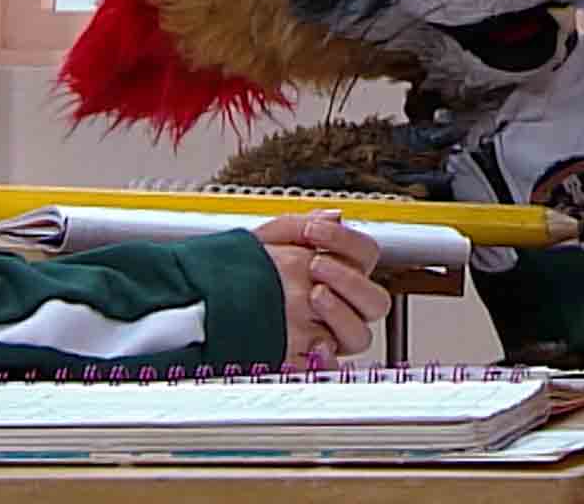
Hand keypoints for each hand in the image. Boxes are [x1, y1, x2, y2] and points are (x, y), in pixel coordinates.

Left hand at [254, 210, 392, 366]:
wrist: (208, 301)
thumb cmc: (239, 272)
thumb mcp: (266, 240)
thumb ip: (299, 226)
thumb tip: (334, 216)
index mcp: (338, 274)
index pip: (366, 255)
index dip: (347, 240)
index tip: (315, 231)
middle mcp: (341, 307)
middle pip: (375, 300)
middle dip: (348, 279)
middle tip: (316, 265)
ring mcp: (329, 336)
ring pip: (360, 334)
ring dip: (340, 311)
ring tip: (313, 294)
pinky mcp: (310, 361)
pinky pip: (332, 368)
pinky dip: (326, 358)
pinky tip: (312, 343)